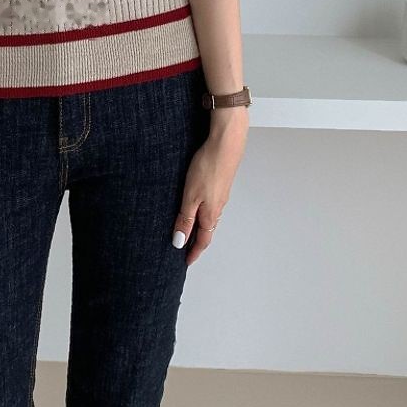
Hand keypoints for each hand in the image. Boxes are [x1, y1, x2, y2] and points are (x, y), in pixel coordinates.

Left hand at [172, 111, 247, 263]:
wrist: (226, 144)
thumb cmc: (208, 168)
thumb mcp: (190, 196)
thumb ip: (185, 219)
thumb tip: (180, 242)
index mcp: (210, 213)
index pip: (202, 240)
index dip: (194, 252)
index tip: (187, 262)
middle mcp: (218, 207)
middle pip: (207, 230)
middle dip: (198, 242)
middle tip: (188, 250)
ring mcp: (221, 195)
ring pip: (210, 217)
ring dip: (201, 227)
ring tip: (190, 231)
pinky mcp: (221, 183)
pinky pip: (212, 205)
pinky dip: (204, 212)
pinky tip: (198, 206)